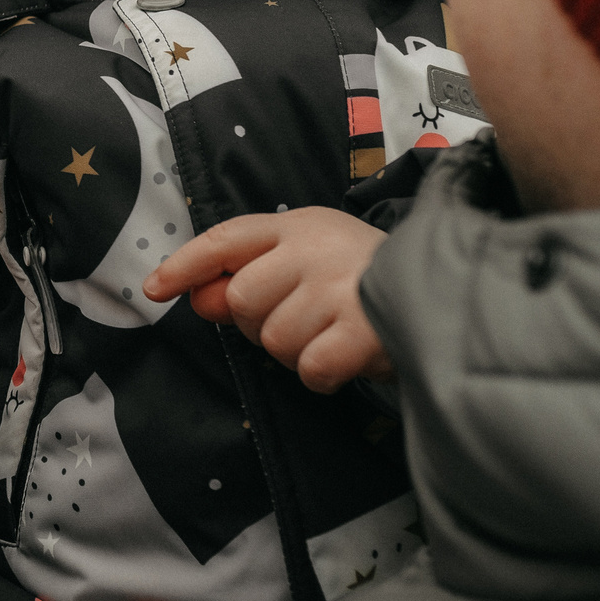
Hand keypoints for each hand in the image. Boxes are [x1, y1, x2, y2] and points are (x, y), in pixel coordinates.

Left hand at [143, 208, 392, 392]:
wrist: (446, 294)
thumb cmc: (366, 279)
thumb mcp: (308, 262)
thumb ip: (250, 275)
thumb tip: (198, 300)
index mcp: (298, 225)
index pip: (225, 239)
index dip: (184, 264)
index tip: (153, 289)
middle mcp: (315, 249)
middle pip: (242, 300)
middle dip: (261, 323)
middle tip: (303, 320)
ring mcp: (339, 288)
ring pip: (274, 340)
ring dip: (295, 351)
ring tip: (331, 334)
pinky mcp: (362, 330)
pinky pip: (309, 368)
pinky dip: (321, 375)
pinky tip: (345, 358)